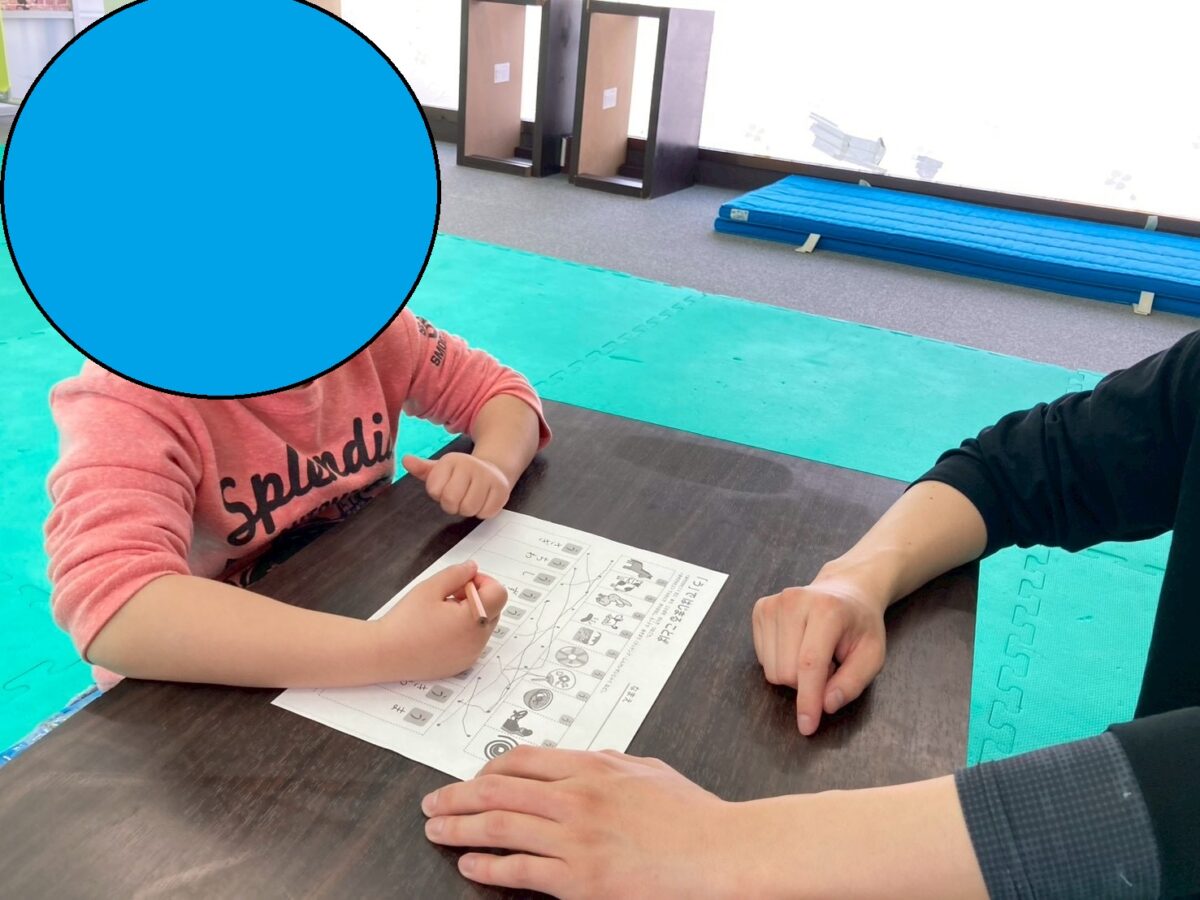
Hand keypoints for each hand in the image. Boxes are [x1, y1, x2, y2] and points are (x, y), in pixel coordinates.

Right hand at [372, 561, 506, 680]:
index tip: (463, 582)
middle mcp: (477, 641)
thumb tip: (472, 568)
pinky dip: (463, 633)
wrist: (384, 654)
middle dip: (477, 597)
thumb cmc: (405, 621)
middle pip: (494, 610)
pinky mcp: (461, 665)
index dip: (483, 582)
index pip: (499, 594)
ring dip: (470, 615)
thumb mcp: (430, 588)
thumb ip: (457, 573)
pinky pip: (473, 643)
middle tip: (448, 596)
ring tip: (441, 615)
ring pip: (483, 626)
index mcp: (473, 620)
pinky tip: (439, 631)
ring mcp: (470, 655)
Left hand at [402, 452, 510, 517]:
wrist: (493, 469)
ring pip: (469, 509)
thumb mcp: (441, 469)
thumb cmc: (461, 474)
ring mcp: (488, 477)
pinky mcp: (502, 489)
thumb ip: (422, 469)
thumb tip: (406, 460)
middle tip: (458, 498)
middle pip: (451, 501)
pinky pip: (486, 512)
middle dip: (452, 505)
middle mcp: (470, 465)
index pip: (434, 490)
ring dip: (468, 509)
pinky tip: (483, 500)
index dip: (438, 494)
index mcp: (451, 460)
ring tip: (471, 498)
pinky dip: (483, 511)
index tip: (446, 487)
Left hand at [423, 747, 743, 898]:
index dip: (485, 770)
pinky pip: (520, 869)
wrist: (720, 853)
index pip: (520, 761)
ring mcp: (576, 837)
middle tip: (433, 803)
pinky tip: (471, 864)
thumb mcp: (646, 770)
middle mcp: (577, 796)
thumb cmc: (692, 816)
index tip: (470, 780)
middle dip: (456, 797)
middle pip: (497, 790)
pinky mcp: (580, 878)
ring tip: (437, 831)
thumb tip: (583, 762)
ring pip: (499, 827)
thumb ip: (608, 765)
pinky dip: (488, 865)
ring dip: (459, 829)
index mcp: (592, 765)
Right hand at [752, 578, 886, 734]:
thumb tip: (825, 706)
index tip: (807, 726)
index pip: (809, 663)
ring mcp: (773, 603)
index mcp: (827, 610)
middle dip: (807, 684)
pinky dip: (780, 662)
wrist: (846, 591)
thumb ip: (852, 683)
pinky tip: (797, 646)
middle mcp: (794, 601)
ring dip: (794, 674)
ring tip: (814, 654)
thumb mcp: (872, 656)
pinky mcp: (760, 609)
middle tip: (829, 666)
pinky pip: (761, 659)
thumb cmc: (860, 626)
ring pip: (771, 669)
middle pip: (786, 671)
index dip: (807, 699)